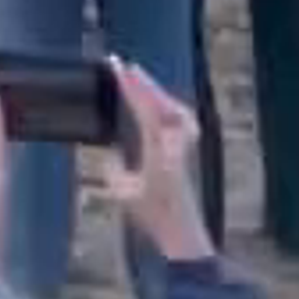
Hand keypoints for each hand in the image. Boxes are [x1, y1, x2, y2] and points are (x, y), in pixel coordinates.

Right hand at [101, 61, 215, 267]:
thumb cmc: (153, 215)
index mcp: (158, 147)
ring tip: (141, 81)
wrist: (183, 232)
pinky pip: (181, 121)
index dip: (130, 85)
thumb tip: (112, 154)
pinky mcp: (186, 154)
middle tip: (125, 66)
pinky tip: (163, 109)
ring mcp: (183, 147)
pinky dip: (170, 108)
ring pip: (175, 110)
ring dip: (158, 93)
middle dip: (144, 84)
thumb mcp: (124, 193)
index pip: (144, 107)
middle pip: (162, 103)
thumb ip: (114, 170)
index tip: (117, 66)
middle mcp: (174, 142)